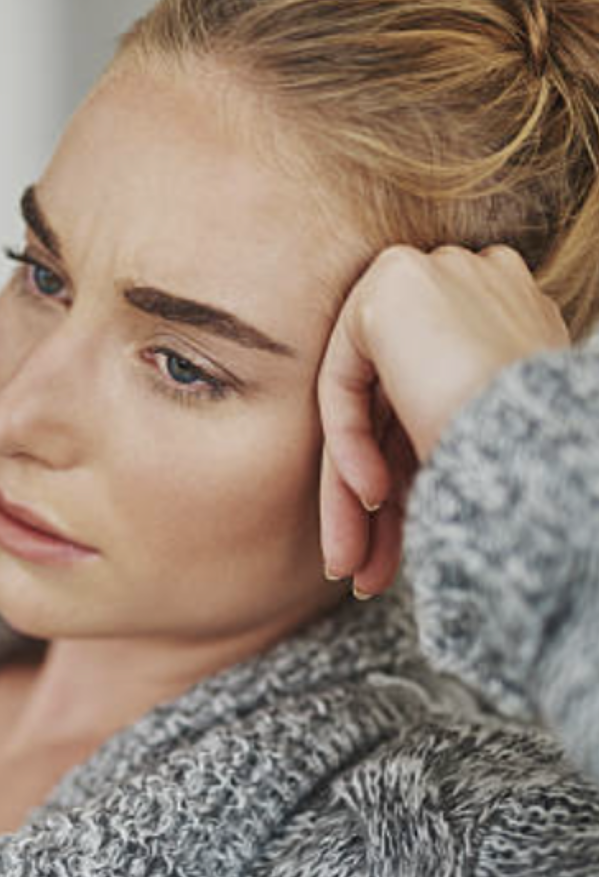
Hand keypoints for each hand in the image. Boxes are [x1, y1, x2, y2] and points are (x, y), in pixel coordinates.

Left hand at [318, 244, 570, 596]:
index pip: (430, 411)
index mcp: (505, 322)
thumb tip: (387, 499)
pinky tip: (371, 498)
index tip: (391, 558)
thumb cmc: (539, 468)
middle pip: (394, 415)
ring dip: (353, 498)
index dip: (408, 487)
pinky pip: (346, 381)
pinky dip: (350, 445)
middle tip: (360, 575)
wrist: (553, 442)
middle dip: (373, 508)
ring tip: (349, 569)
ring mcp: (433, 279)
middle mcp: (468, 289)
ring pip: (368, 409)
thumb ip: (434, 447)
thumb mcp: (481, 454)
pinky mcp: (391, 287)